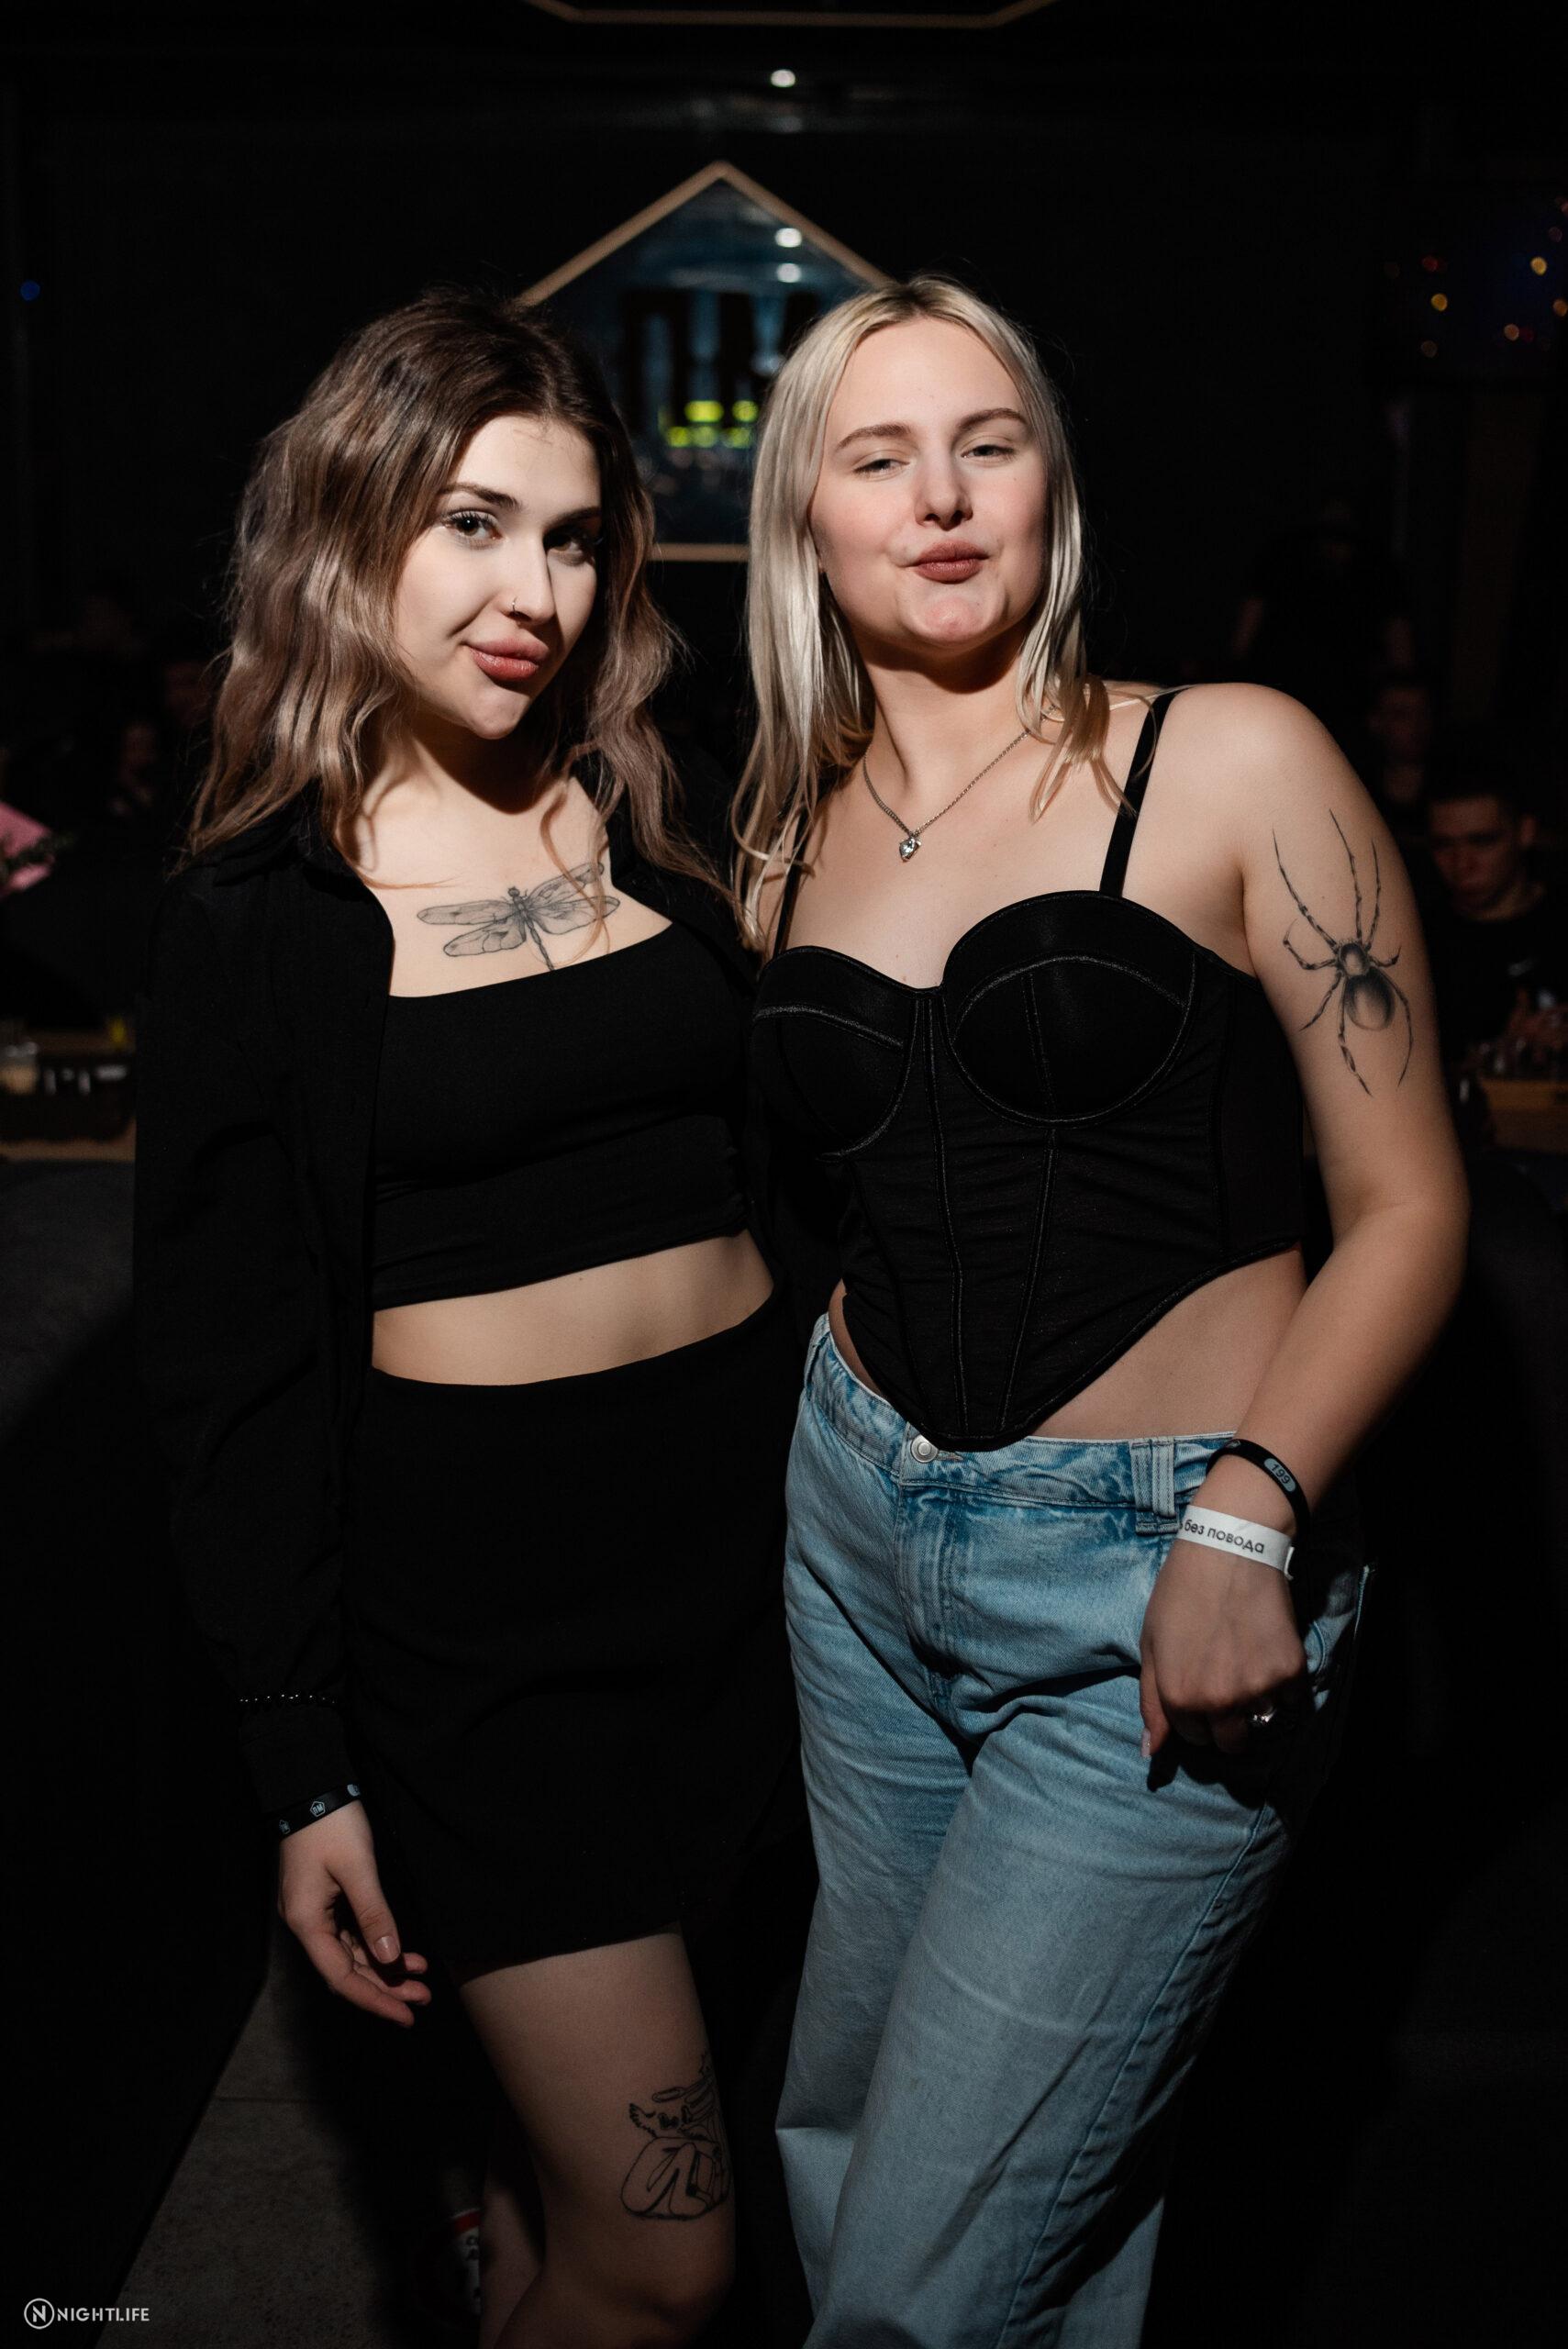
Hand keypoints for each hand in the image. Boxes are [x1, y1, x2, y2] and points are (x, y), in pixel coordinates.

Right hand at [277, 1801, 432, 2025]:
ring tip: (421, 1980)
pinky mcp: (325, 1899)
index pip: (341, 1977)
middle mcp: (308, 1924)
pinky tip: (403, 1952)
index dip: (374, 2000)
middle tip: (423, 1999)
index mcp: (308, 1923)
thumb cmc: (332, 1824)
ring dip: (385, 1968)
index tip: (405, 2016)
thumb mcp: (358, 1867)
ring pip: (351, 1954)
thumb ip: (374, 1913)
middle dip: (385, 1987)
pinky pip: (351, 1934)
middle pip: (347, 1970)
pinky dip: (377, 1945)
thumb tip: (391, 1957)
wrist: (310, 1786)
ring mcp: (315, 1912)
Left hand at [1139, 1537, 1307, 1759]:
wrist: (1230, 1550)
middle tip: (1226, 1682)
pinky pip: (1290, 1699)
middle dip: (1227, 1722)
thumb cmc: (1181, 1592)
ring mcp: (1258, 1689)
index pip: (1194, 1737)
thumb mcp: (1151, 1645)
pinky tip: (1267, 1649)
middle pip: (1231, 1743)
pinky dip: (1283, 1682)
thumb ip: (1151, 1703)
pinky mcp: (1290, 1672)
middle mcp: (1219, 1702)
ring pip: (1262, 1721)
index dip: (1195, 1713)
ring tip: (1246, 1659)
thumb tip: (1150, 1753)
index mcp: (1180, 1698)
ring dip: (1256, 1700)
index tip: (1199, 1684)